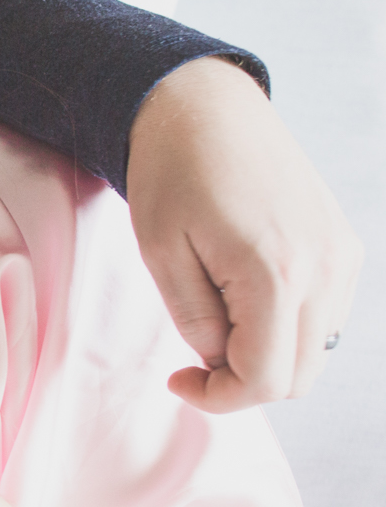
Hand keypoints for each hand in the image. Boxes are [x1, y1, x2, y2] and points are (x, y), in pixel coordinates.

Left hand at [126, 57, 360, 410]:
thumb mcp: (161, 254)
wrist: (207, 109)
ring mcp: (343, 257)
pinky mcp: (345, 246)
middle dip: (243, 381)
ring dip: (267, 356)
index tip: (178, 380)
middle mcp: (326, 269)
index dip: (219, 397)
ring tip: (216, 322)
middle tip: (193, 360)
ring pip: (316, 351)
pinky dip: (287, 328)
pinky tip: (244, 300)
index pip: (266, 378)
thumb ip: (194, 320)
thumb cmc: (173, 175)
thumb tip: (220, 360)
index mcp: (277, 273)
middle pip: (299, 375)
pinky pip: (326, 317)